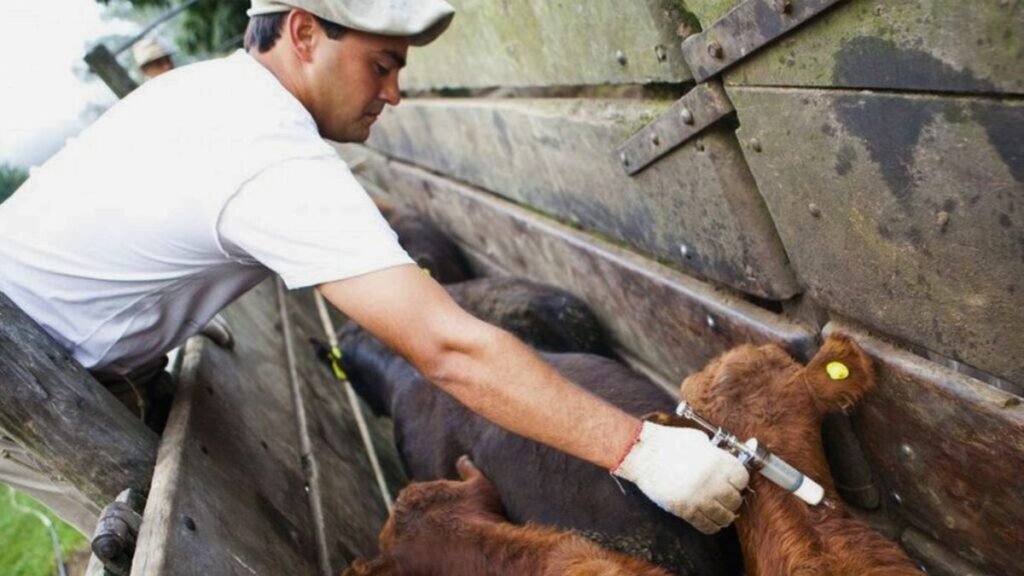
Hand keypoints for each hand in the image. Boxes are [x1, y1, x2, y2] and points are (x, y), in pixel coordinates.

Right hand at [612, 421, 748, 533]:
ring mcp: (698, 498)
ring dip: (725, 514)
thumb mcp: (699, 439)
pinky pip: (706, 525)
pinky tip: (710, 519)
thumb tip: (727, 462)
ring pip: (724, 516)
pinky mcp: (685, 510)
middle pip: (735, 500)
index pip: (742, 479)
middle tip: (728, 496)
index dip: (739, 480)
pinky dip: (712, 525)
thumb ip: (716, 453)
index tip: (735, 481)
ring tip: (721, 510)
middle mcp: (712, 482)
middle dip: (733, 499)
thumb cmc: (668, 442)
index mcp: (718, 462)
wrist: (643, 453)